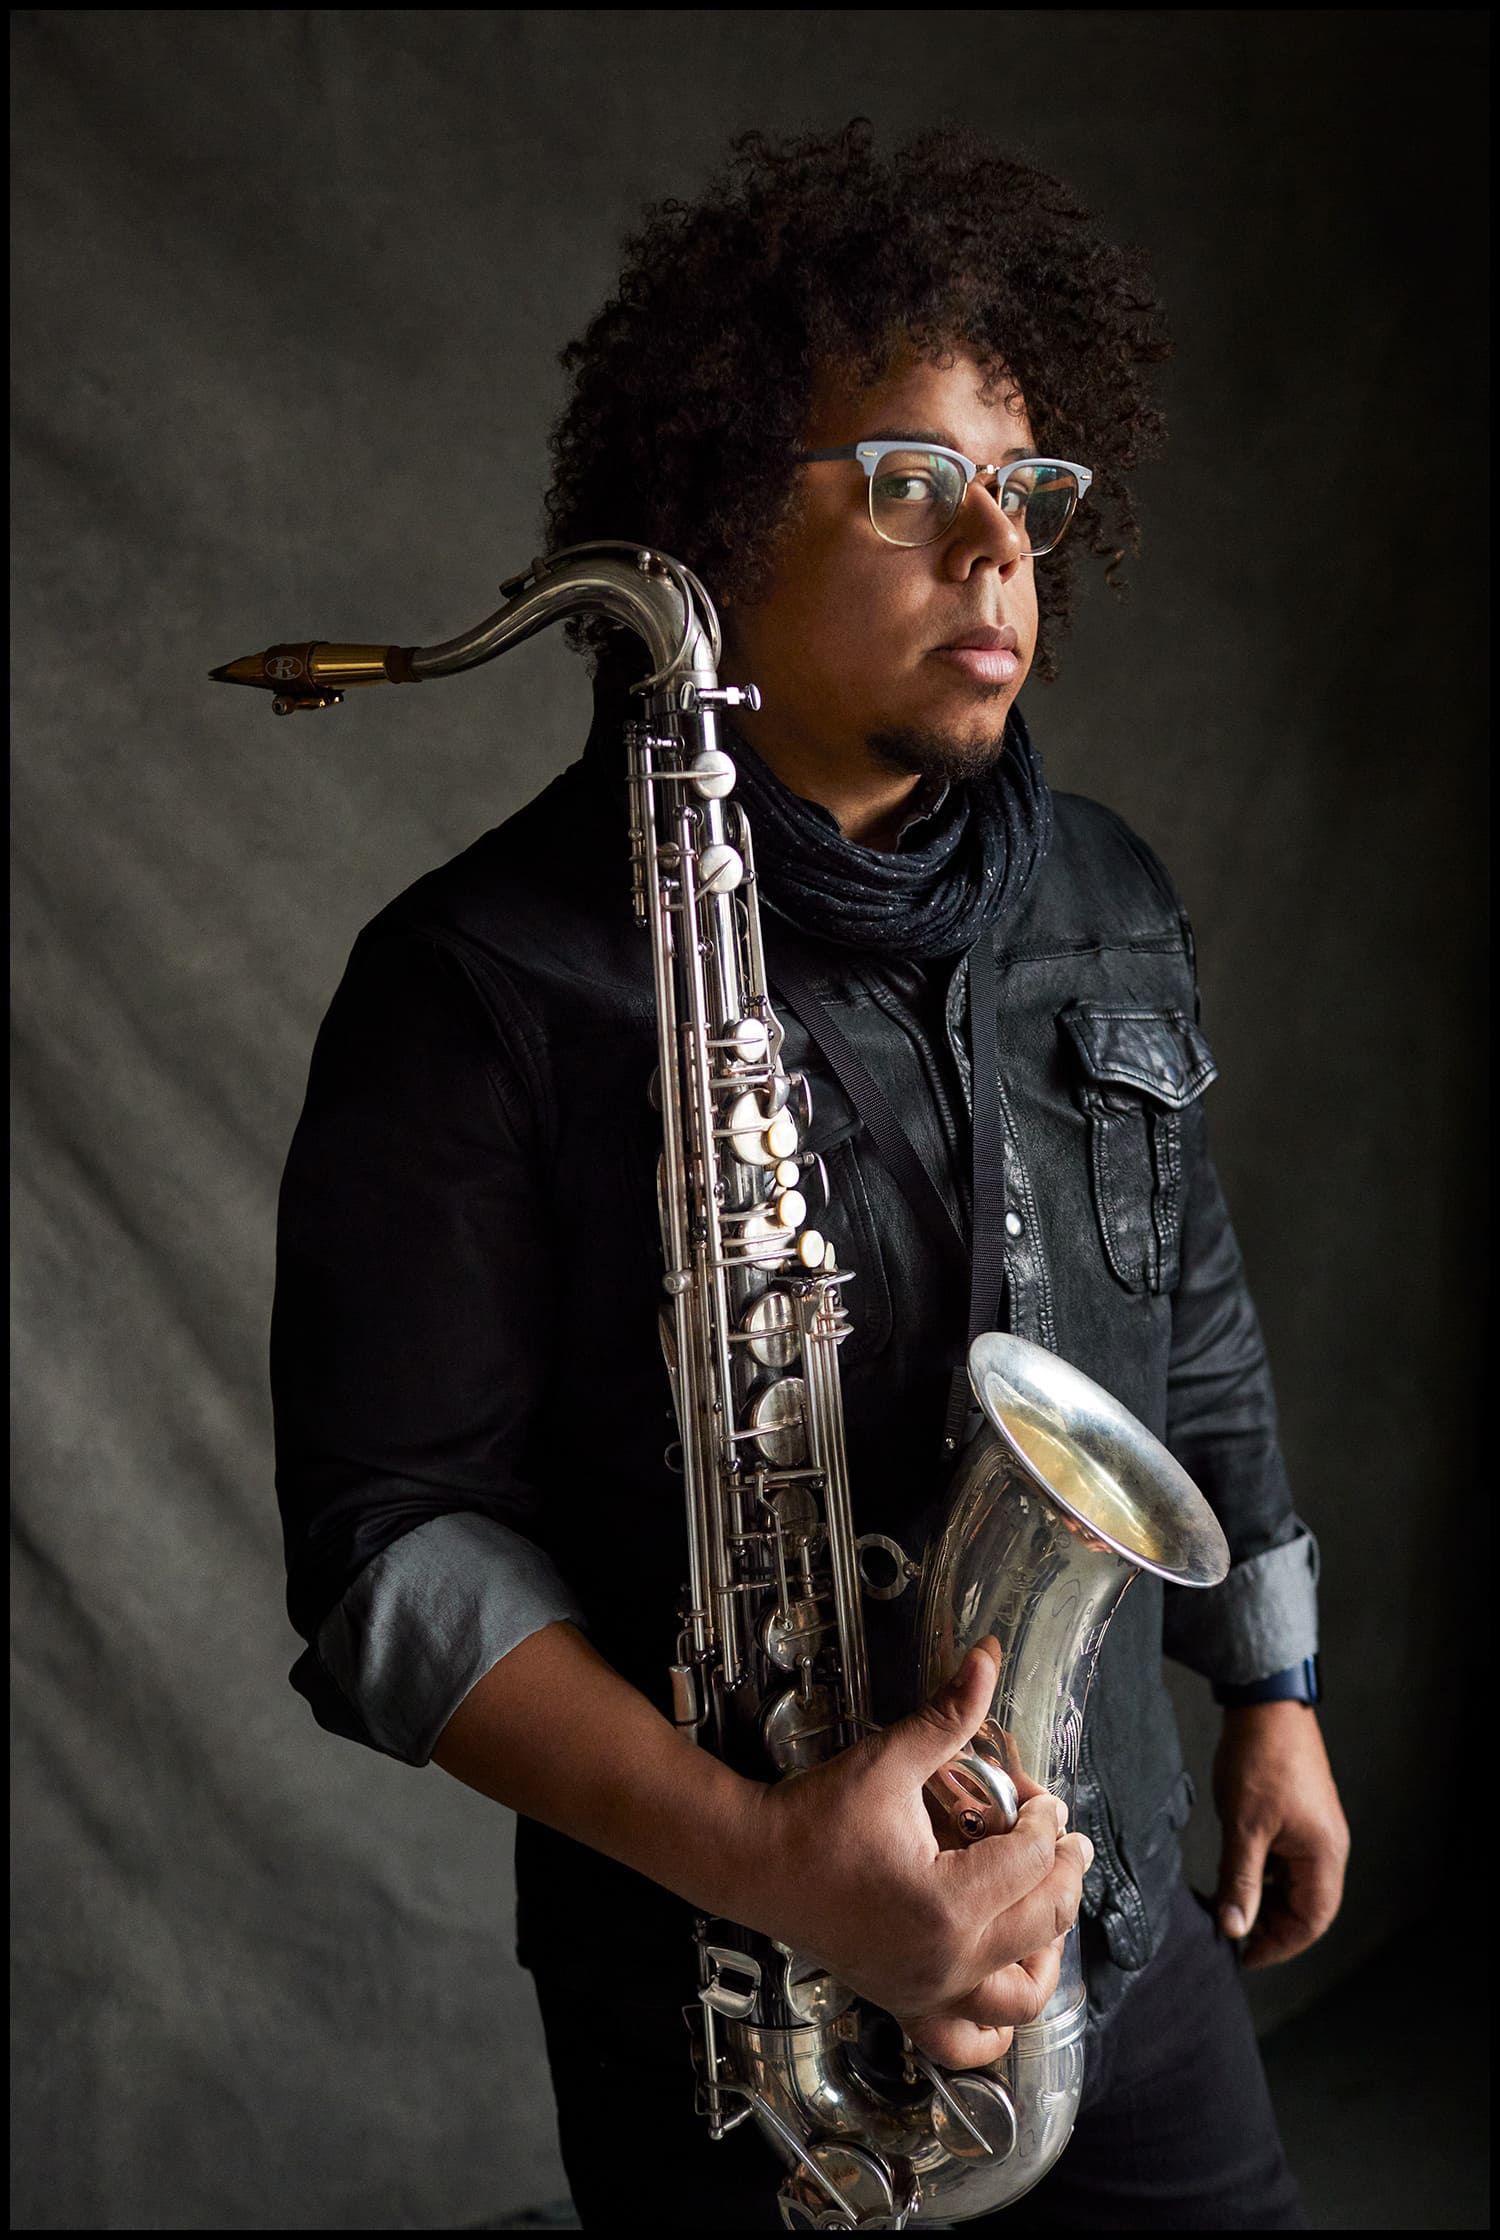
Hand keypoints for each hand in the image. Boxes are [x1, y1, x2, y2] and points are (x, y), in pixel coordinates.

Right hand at [749, 1639, 1092, 2067]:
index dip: (1046, 1822)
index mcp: (946, 1903)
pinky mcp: (905, 2001)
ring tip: (1045, 1906)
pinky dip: (997, 2023)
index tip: (1044, 1800)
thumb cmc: (813, 1817)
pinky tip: (1002, 1979)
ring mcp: (927, 1990)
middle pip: (1043, 1923)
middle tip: (1065, 1841)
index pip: (1029, 1861)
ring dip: (1048, 1952)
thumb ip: (948, 1715)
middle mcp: (945, 1959)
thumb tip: (986, 1657)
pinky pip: (967, 2040)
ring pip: (1022, 1996)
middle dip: (1064, 1874)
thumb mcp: (887, 1760)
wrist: (751, 1862)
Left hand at [1213, 1700, 1349, 1968]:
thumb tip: (1235, 1928)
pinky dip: (1264, 1877)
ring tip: (1229, 1909)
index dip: (1278, 1945)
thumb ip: (1240, 1881)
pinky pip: (1287, 1863)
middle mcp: (1328, 1848)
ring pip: (1294, 1886)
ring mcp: (1315, 1833)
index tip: (1243, 1955)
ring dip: (1266, 1902)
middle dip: (1271, 1927)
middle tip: (1232, 1934)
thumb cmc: (1259, 1760)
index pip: (1311, 1921)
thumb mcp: (1244, 1826)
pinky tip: (1236, 1877)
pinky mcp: (1300, 1819)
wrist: (1265, 1705)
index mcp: (1324, 1855)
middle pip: (1306, 1908)